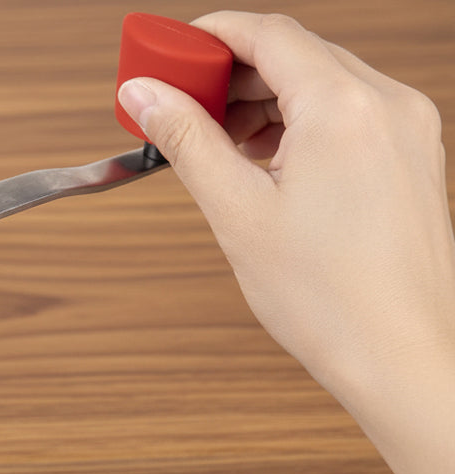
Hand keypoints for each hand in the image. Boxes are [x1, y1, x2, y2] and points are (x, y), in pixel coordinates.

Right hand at [117, 12, 454, 473]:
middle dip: (228, 73)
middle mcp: (387, 104)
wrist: (401, 354)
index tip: (165, 53)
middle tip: (176, 104)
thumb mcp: (237, 212)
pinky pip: (347, 113)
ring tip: (215, 144)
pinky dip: (298, 123)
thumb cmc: (333, 300)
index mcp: (344, 107)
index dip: (206, 36)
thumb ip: (187, 140)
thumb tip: (147, 96)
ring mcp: (408, 128)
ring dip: (261, 100)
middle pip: (293, 53)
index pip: (266, 33)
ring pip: (320, 82)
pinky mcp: (412, 155)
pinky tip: (263, 161)